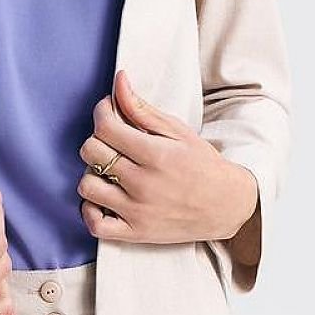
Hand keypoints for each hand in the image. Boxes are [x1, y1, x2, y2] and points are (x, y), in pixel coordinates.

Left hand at [76, 69, 258, 244]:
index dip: (101, 114)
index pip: (105, 128)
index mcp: (155, 155)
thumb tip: (119, 81)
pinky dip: (91, 210)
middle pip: (91, 153)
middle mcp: (143, 184)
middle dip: (97, 140)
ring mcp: (137, 211)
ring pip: (87, 186)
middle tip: (111, 141)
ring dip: (93, 173)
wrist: (227, 205)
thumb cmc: (203, 165)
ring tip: (109, 170)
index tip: (108, 112)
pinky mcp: (136, 233)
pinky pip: (96, 225)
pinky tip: (103, 198)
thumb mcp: (178, 131)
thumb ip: (142, 108)